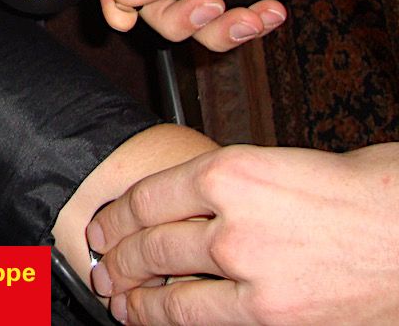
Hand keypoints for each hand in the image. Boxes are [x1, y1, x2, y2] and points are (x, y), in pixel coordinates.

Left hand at [85, 143, 398, 324]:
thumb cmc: (370, 192)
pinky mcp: (273, 317)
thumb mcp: (285, 163)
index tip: (104, 222)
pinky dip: (167, 320)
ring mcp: (250, 273)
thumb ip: (236, 182)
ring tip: (116, 296)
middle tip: (102, 261)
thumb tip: (198, 199)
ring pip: (167, 288)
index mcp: (230, 171)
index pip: (148, 195)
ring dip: (132, 294)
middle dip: (116, 255)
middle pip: (149, 241)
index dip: (117, 214)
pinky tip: (153, 320)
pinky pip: (202, 320)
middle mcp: (231, 221)